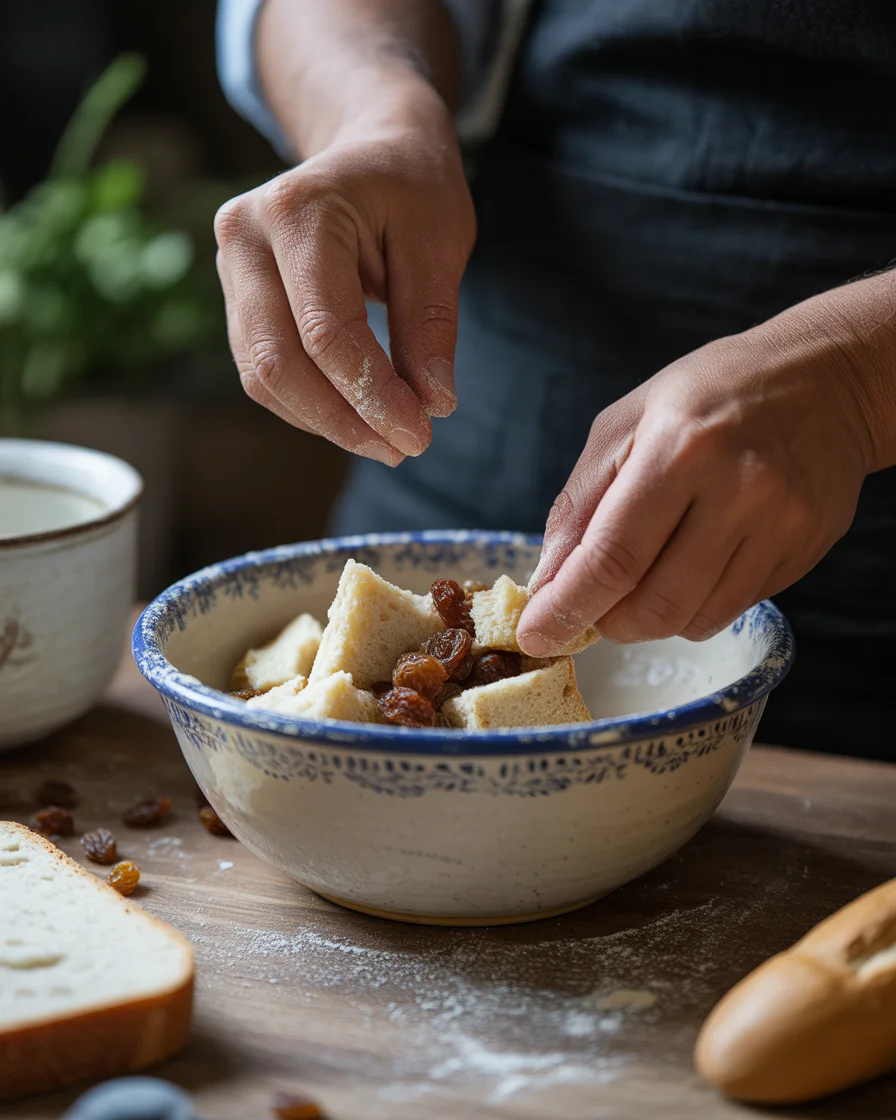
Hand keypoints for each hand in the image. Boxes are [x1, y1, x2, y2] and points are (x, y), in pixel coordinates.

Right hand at [214, 95, 475, 464]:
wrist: (371, 145)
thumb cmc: (411, 186)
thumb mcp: (440, 241)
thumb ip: (431, 324)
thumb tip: (432, 404)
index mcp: (297, 210)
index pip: (327, 331)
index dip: (373, 395)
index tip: (420, 436)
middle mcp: (245, 236)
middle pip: (279, 362)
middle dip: (342, 420)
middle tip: (403, 449)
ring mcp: (230, 267)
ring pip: (263, 375)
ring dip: (325, 421)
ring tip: (387, 440)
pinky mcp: (237, 297)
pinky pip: (263, 370)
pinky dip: (310, 404)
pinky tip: (357, 415)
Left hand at [517, 312, 879, 653]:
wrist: (826, 380)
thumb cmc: (710, 394)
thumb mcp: (625, 424)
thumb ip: (579, 505)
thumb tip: (548, 582)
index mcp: (679, 448)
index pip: (613, 556)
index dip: (567, 608)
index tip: (536, 636)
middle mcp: (737, 491)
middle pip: (654, 604)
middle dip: (607, 622)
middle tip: (591, 606)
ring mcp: (779, 526)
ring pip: (694, 620)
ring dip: (649, 619)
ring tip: (642, 578)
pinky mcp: (804, 551)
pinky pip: (731, 610)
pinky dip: (693, 606)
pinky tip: (691, 565)